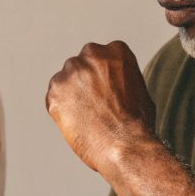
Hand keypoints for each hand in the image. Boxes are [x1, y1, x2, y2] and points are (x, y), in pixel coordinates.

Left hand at [45, 41, 157, 174]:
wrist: (125, 145)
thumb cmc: (138, 123)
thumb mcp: (140, 88)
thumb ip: (121, 77)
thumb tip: (112, 85)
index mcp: (115, 50)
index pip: (102, 57)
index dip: (103, 77)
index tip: (106, 91)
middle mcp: (91, 54)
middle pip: (82, 65)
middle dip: (85, 82)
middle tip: (95, 104)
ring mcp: (71, 72)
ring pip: (66, 80)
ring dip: (72, 94)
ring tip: (87, 116)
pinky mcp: (55, 91)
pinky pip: (54, 97)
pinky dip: (62, 109)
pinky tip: (77, 122)